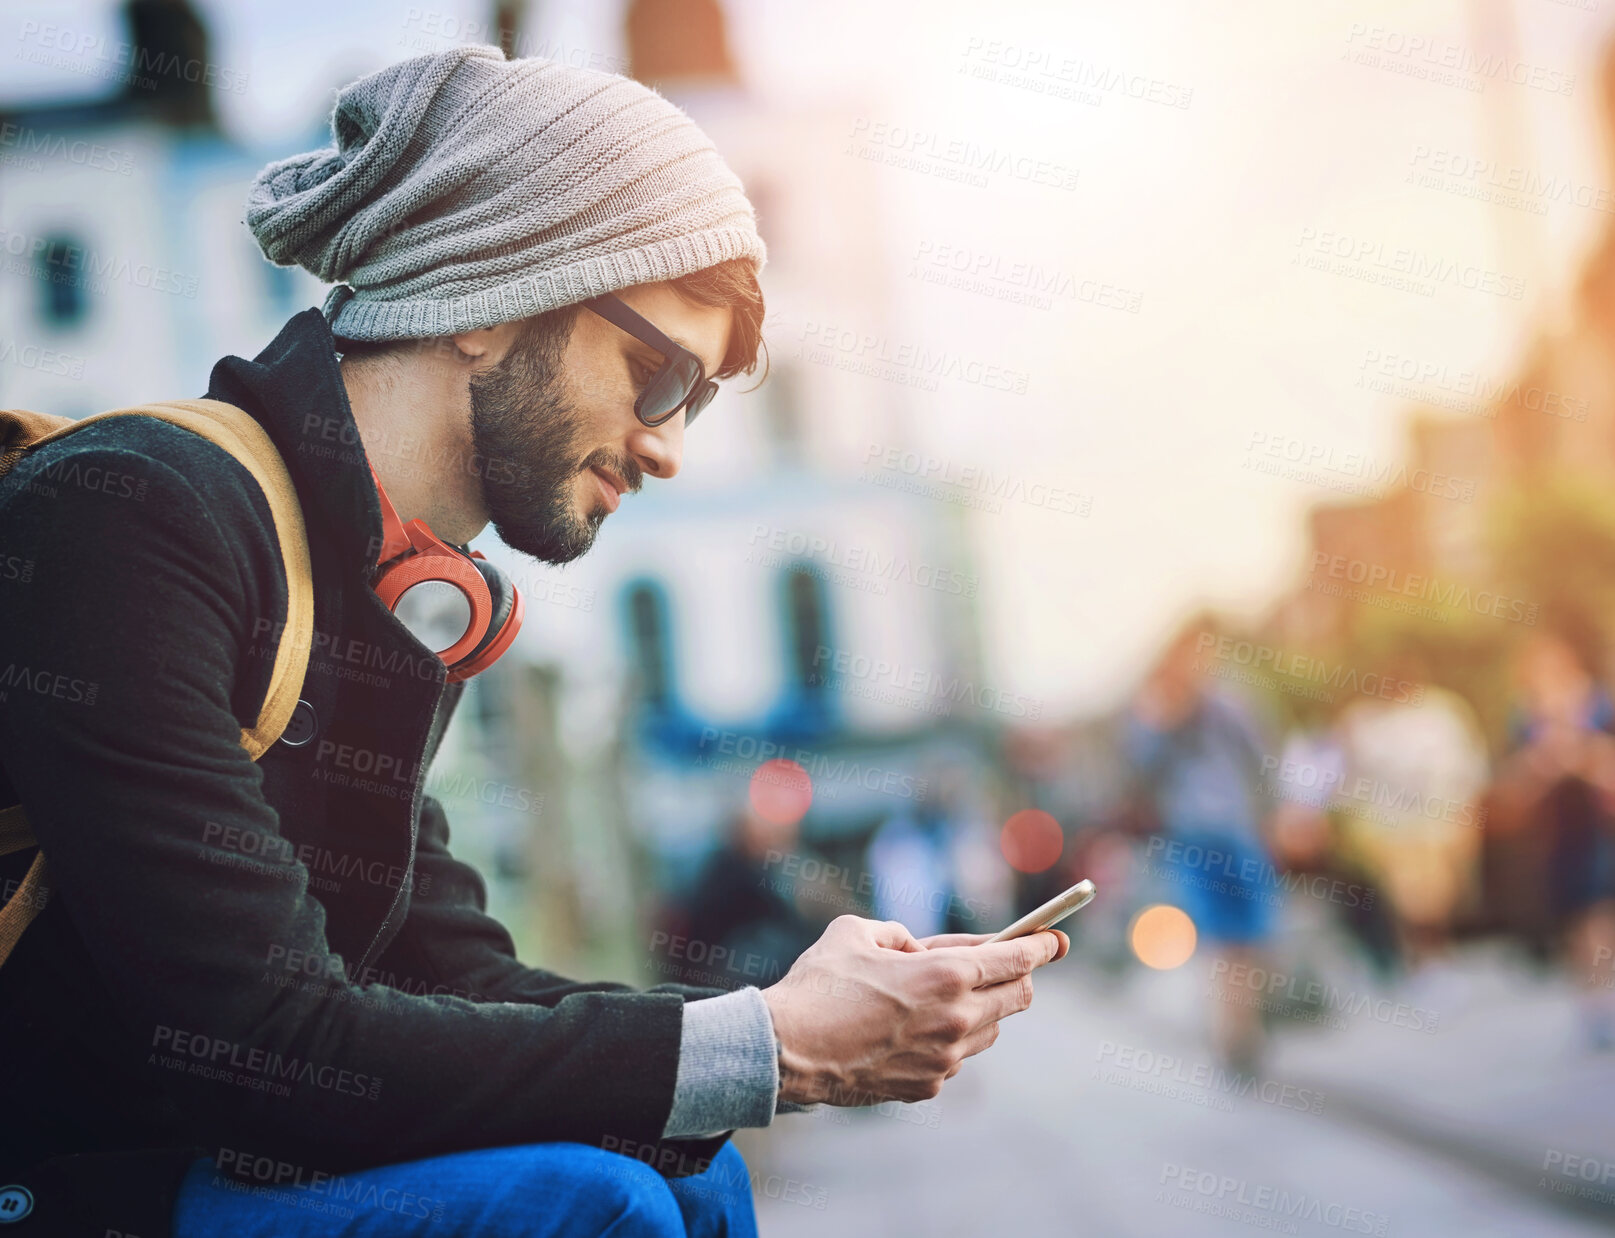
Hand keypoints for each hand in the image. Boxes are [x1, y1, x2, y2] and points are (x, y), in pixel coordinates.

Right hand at [761, 915, 1064, 1106]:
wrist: (787, 1050)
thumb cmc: (819, 984)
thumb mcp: (858, 932)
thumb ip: (900, 934)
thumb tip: (918, 948)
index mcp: (947, 974)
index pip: (1018, 958)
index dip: (1042, 945)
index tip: (1056, 940)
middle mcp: (958, 1019)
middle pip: (1020, 997)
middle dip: (1020, 977)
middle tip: (1005, 965)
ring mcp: (946, 1059)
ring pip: (990, 1031)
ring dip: (980, 1010)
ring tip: (940, 997)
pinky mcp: (928, 1087)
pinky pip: (956, 1058)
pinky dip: (948, 1040)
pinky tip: (912, 1030)